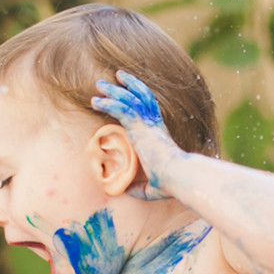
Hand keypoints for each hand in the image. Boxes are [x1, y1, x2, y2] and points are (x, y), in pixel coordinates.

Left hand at [92, 70, 179, 199]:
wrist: (177, 175)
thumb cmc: (169, 183)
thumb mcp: (152, 188)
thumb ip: (139, 187)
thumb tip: (127, 191)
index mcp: (158, 133)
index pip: (148, 109)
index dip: (137, 98)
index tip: (125, 92)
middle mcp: (153, 124)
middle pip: (139, 97)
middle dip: (124, 87)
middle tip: (107, 83)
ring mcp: (147, 124)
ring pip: (129, 98)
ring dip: (113, 91)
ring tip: (99, 84)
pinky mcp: (139, 127)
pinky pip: (121, 109)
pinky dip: (108, 103)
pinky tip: (96, 102)